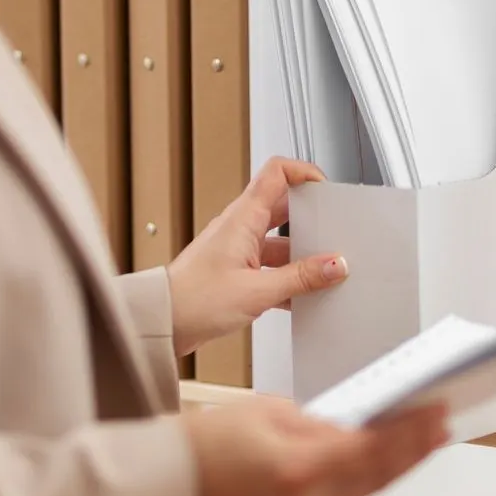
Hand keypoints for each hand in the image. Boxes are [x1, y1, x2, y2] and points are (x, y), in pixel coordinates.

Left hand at [167, 156, 348, 355]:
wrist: (161, 323)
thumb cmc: (192, 300)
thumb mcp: (256, 291)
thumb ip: (300, 278)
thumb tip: (335, 265)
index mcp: (242, 217)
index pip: (277, 172)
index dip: (305, 173)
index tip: (327, 190)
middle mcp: (239, 226)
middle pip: (283, 207)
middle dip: (310, 220)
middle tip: (331, 236)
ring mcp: (237, 247)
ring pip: (279, 240)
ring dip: (300, 256)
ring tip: (319, 275)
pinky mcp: (235, 270)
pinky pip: (270, 265)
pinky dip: (287, 277)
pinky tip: (298, 297)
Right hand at [182, 398, 448, 495]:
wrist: (170, 482)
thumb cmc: (205, 443)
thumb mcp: (268, 410)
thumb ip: (319, 421)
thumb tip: (354, 428)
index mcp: (298, 467)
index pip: (373, 448)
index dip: (410, 431)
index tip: (434, 412)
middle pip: (376, 477)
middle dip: (412, 450)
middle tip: (439, 426)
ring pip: (361, 494)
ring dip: (391, 466)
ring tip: (418, 442)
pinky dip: (359, 482)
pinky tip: (374, 463)